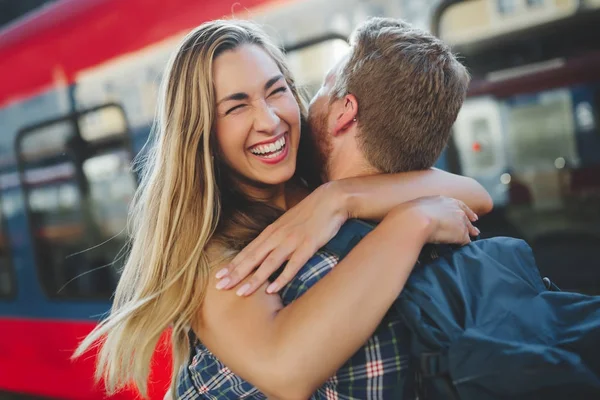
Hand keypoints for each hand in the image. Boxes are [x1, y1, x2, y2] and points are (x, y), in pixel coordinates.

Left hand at [215, 182, 348, 295]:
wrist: (331, 199)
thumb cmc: (311, 212)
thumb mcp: (288, 224)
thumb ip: (277, 237)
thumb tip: (267, 251)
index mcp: (272, 231)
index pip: (248, 251)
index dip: (233, 264)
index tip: (218, 276)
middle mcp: (277, 236)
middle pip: (253, 258)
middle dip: (235, 273)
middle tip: (220, 287)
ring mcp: (292, 241)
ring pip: (268, 263)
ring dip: (254, 279)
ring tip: (240, 293)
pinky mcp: (308, 246)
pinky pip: (292, 265)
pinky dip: (281, 278)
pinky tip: (272, 290)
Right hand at [392, 196, 479, 244]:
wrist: (413, 221)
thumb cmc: (406, 215)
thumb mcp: (412, 207)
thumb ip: (415, 210)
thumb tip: (407, 215)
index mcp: (441, 199)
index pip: (457, 204)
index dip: (463, 209)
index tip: (468, 214)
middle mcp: (452, 207)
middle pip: (465, 215)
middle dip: (470, 221)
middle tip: (475, 228)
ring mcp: (458, 220)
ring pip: (468, 227)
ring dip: (470, 233)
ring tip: (474, 236)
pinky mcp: (460, 233)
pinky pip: (465, 240)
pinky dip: (465, 244)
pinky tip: (464, 247)